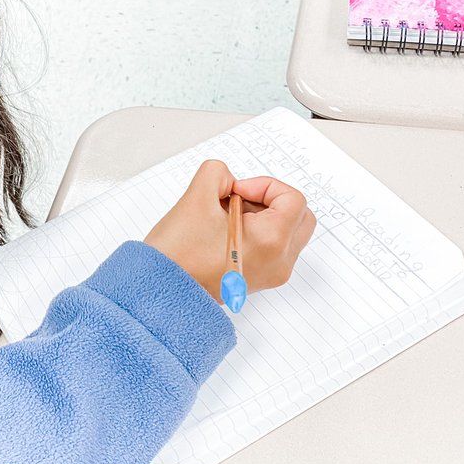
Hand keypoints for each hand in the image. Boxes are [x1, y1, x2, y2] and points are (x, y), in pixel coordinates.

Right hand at [144, 160, 315, 302]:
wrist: (162, 290)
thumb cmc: (178, 255)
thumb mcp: (197, 196)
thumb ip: (218, 173)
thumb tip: (230, 180)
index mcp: (271, 241)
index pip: (292, 199)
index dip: (264, 185)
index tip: (237, 191)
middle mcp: (279, 262)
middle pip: (301, 216)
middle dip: (273, 199)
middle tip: (241, 198)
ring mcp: (272, 274)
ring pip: (289, 232)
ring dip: (266, 215)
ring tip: (229, 216)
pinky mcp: (260, 279)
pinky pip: (276, 248)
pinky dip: (260, 232)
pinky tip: (228, 230)